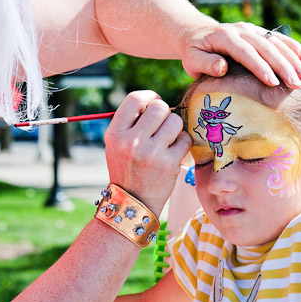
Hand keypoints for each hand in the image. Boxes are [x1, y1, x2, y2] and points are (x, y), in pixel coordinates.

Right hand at [103, 91, 190, 216]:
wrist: (132, 203)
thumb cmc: (127, 169)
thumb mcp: (116, 144)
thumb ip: (131, 122)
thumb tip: (157, 100)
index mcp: (115, 133)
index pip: (135, 99)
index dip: (149, 97)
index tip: (154, 105)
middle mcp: (131, 141)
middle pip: (159, 107)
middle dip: (165, 114)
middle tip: (163, 125)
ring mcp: (151, 153)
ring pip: (175, 121)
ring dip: (176, 128)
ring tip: (169, 140)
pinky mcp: (169, 164)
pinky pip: (185, 139)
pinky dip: (183, 143)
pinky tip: (175, 152)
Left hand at [181, 22, 300, 87]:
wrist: (196, 33)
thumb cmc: (194, 52)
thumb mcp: (192, 60)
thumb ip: (205, 64)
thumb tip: (221, 67)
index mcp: (224, 36)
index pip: (246, 52)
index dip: (260, 67)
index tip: (273, 83)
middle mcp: (240, 29)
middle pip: (265, 47)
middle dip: (282, 66)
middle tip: (295, 84)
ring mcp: (251, 29)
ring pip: (275, 41)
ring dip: (291, 58)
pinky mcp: (258, 32)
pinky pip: (277, 38)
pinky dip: (291, 46)